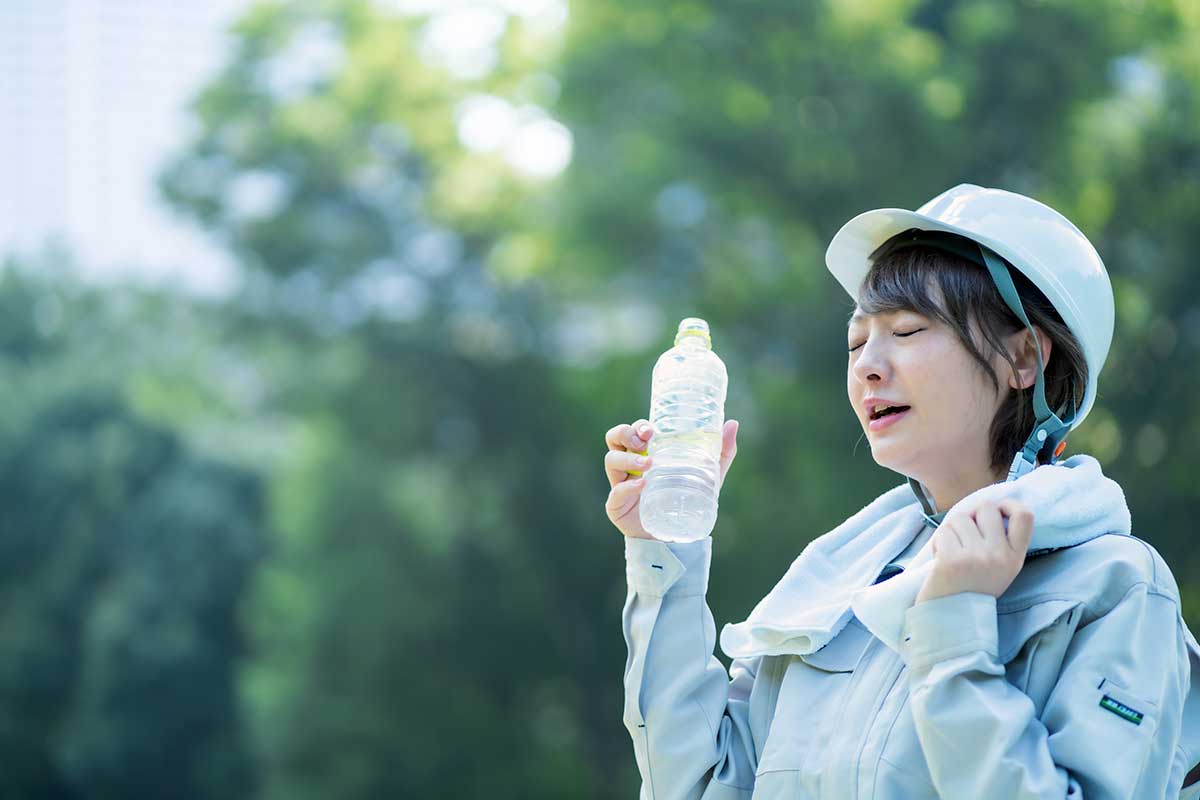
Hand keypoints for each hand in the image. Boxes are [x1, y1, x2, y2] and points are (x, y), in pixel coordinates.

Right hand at [604, 418, 739, 539]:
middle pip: (614, 438)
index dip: (638, 425)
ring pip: (611, 460)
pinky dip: (627, 487)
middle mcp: (629, 465)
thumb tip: (733, 424)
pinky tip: (642, 485)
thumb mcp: (709, 475)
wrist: (678, 538)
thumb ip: (721, 451)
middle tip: (646, 439)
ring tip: (649, 463)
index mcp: (645, 452)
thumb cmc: (688, 500)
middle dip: (627, 433)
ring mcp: (620, 484)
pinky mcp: (616, 506)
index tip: (652, 429)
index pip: (633, 430)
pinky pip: (615, 492)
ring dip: (628, 457)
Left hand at [914, 499, 1033, 603]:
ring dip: (952, 530)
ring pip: (961, 517)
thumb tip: (986, 506)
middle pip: (987, 508)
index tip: (998, 509)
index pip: (1025, 516)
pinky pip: (943, 531)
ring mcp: (976, 557)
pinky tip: (940, 558)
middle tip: (964, 536)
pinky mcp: (952, 559)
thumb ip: (999, 541)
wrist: (952, 620)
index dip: (1010, 504)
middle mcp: (999, 556)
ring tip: (952, 551)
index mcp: (1015, 558)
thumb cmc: (972, 588)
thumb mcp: (999, 568)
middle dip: (972, 516)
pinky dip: (938, 541)